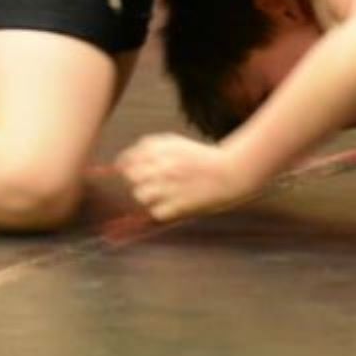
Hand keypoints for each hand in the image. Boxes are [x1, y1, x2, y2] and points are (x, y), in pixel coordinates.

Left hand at [117, 133, 251, 221]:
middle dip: (138, 180)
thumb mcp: (177, 143)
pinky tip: (174, 204)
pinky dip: (162, 210)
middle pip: (132, 177)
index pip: (128, 159)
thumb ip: (151, 147)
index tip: (131, 170)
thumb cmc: (202, 158)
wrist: (231, 172)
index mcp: (162, 150)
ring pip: (140, 195)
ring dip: (149, 196)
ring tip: (163, 194)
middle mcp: (163, 167)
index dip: (126, 165)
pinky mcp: (177, 205)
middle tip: (153, 183)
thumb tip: (124, 160)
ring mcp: (169, 187)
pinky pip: (156, 212)